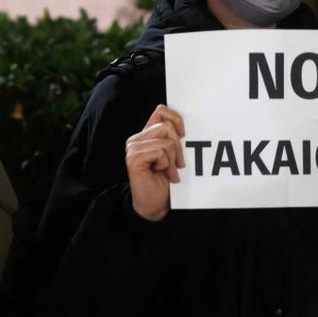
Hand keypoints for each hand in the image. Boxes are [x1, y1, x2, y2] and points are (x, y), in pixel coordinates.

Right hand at [125, 104, 184, 221]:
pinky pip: (160, 152)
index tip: (184, 135)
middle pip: (167, 127)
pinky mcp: (133, 158)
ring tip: (169, 172)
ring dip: (173, 160)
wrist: (155, 205)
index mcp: (146, 135)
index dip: (176, 119)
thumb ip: (173, 138)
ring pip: (166, 141)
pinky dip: (166, 165)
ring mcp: (132, 147)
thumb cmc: (165, 181)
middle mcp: (136, 139)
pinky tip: (162, 174)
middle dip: (178, 148)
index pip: (161, 111)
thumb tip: (185, 126)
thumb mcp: (173, 155)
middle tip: (177, 164)